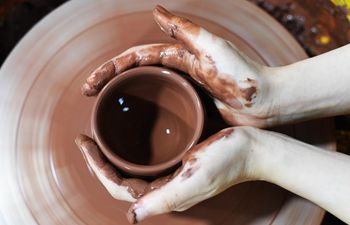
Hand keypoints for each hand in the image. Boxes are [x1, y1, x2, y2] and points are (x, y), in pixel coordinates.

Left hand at [76, 127, 254, 222]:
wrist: (251, 149)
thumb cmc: (227, 161)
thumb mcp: (195, 180)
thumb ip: (164, 199)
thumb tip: (131, 218)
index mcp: (164, 193)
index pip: (118, 186)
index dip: (97, 168)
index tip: (84, 143)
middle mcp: (163, 187)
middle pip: (119, 179)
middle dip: (98, 162)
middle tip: (84, 140)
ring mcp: (170, 175)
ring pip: (130, 170)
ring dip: (111, 157)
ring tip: (98, 140)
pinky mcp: (178, 164)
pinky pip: (146, 161)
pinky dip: (130, 151)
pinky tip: (127, 139)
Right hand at [81, 5, 273, 127]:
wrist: (265, 102)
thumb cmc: (242, 74)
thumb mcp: (212, 47)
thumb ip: (184, 30)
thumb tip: (154, 10)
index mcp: (177, 56)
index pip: (135, 59)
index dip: (111, 68)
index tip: (90, 84)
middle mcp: (176, 71)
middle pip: (134, 74)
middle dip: (109, 81)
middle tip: (89, 96)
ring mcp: (181, 91)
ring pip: (145, 92)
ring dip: (122, 97)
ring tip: (102, 110)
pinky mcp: (189, 108)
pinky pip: (161, 111)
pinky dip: (144, 116)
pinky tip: (134, 127)